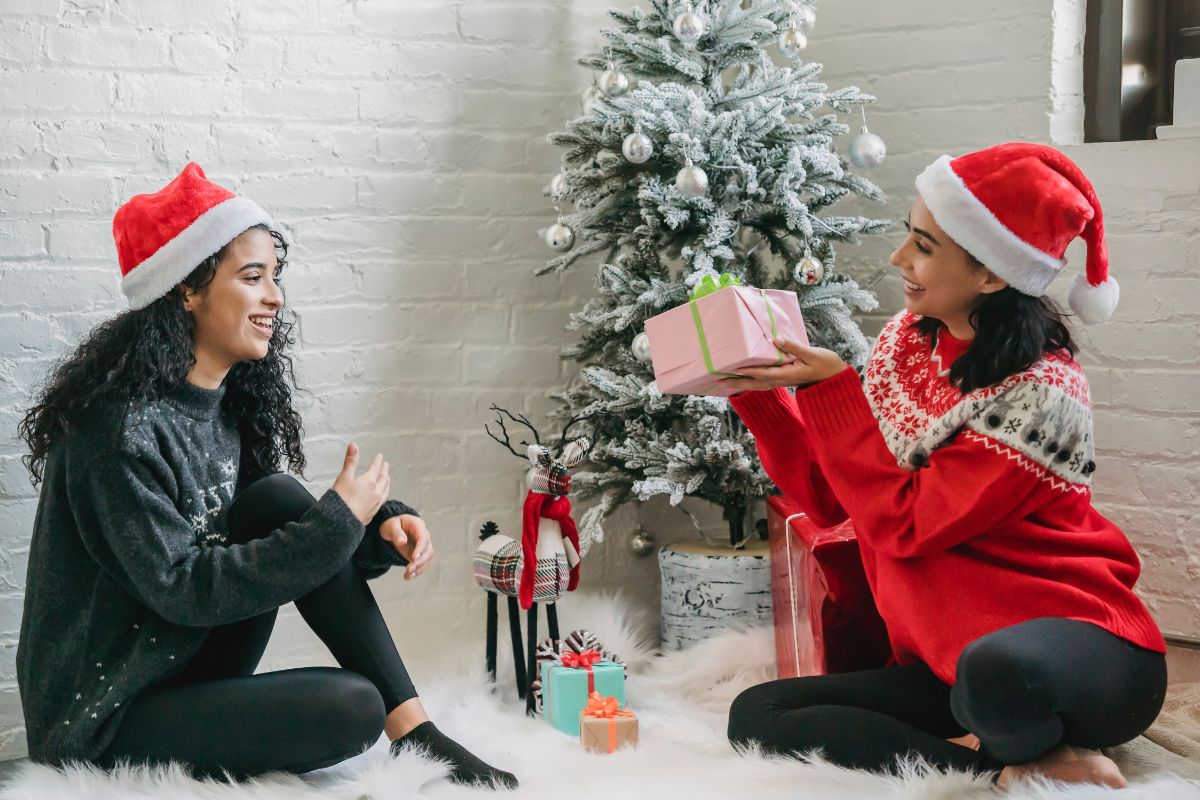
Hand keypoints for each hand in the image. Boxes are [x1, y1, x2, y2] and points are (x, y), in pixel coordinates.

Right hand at [332, 442, 389, 524]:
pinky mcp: (373, 513)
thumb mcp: (344, 477)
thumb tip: (354, 445)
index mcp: (369, 482)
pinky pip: (383, 500)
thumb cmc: (341, 500)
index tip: (380, 457)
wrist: (340, 522)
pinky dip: (384, 494)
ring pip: (385, 490)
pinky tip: (382, 496)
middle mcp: (375, 493)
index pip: (376, 468)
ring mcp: (375, 504)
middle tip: (386, 465)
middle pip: (383, 479)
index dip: (378, 461)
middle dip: (384, 471)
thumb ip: (350, 461)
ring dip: (387, 482)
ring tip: (387, 479)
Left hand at [379, 514, 434, 579]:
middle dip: (419, 562)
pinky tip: (408, 576)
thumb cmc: (393, 524)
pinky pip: (422, 564)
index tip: (414, 558)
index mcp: (418, 526)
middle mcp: (424, 536)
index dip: (420, 548)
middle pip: (428, 550)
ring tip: (407, 575)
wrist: (394, 528)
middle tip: (408, 569)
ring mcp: (424, 546)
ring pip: (428, 559)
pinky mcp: (420, 555)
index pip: (423, 538)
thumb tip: (403, 542)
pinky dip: (417, 571)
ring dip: (419, 568)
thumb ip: (396, 533)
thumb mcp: (391, 526)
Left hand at [719, 337, 847, 391]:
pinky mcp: (781, 379)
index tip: (732, 369)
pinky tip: (740, 379)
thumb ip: (793, 346)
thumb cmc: (824, 364)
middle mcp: (780, 380)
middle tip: (717, 381)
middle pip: (754, 383)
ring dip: (739, 384)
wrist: (834, 377)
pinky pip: (761, 382)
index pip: (762, 373)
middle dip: (736, 382)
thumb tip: (776, 339)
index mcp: (787, 374)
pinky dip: (749, 382)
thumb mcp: (811, 353)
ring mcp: (780, 381)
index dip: (747, 372)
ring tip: (722, 382)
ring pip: (756, 384)